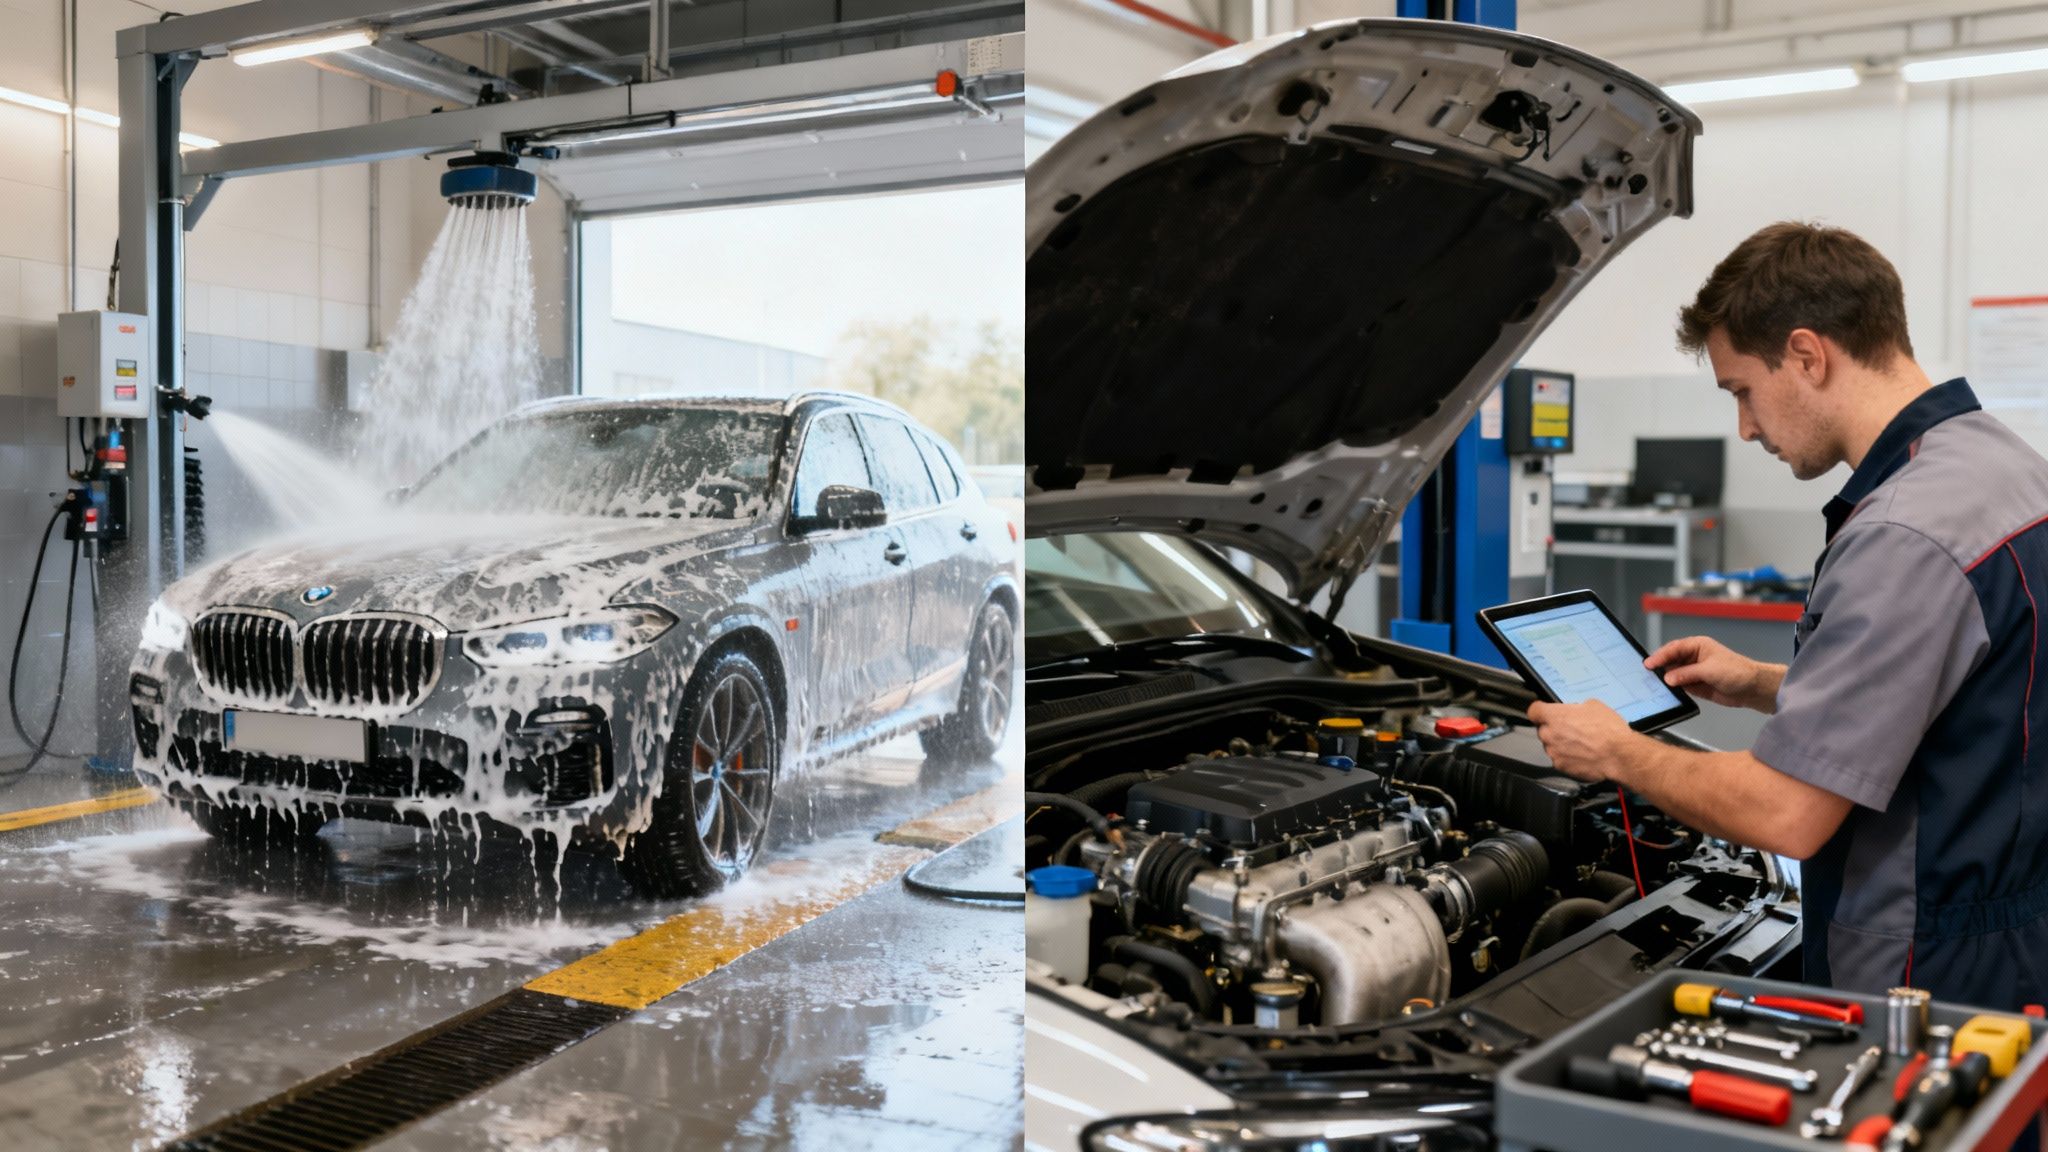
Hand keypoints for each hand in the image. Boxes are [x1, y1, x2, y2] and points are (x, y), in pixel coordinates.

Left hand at [1527, 699, 1635, 783]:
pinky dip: (1568, 758)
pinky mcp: (1560, 767)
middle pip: (1543, 730)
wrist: (1618, 755)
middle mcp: (1548, 734)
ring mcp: (1553, 752)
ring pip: (1551, 746)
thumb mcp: (1594, 706)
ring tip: (1580, 746)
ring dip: (1560, 745)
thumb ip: (1576, 709)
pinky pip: (1559, 759)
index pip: (1534, 711)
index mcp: (1554, 716)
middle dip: (1554, 729)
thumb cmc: (1608, 728)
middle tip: (1572, 731)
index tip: (1548, 713)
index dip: (1541, 711)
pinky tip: (1582, 757)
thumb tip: (1573, 714)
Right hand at [1643, 635, 1775, 711]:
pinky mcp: (1696, 685)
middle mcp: (1693, 657)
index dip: (1660, 656)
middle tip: (1645, 674)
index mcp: (1697, 646)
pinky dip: (1671, 689)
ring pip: (1673, 673)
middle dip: (1659, 666)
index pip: (1674, 648)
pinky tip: (1663, 692)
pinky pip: (1679, 686)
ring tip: (1650, 684)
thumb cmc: (1736, 672)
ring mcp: (1693, 672)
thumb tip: (1667, 678)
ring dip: (1664, 679)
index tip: (1648, 664)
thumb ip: (1687, 674)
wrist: (1753, 689)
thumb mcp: (1710, 670)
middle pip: (1671, 660)